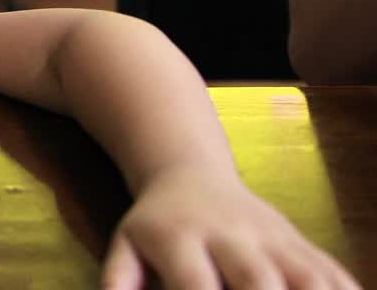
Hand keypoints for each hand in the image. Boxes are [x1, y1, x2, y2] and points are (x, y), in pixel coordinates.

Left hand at [103, 168, 358, 288]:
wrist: (190, 173)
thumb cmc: (155, 225)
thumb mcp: (126, 247)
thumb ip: (119, 280)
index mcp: (181, 238)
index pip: (195, 284)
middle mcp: (232, 236)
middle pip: (258, 280)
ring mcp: (273, 237)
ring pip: (307, 274)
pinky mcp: (302, 243)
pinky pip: (333, 272)